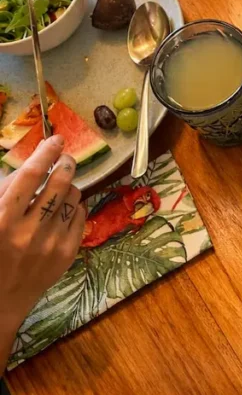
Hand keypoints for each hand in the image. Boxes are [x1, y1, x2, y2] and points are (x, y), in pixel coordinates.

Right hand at [0, 136, 85, 339]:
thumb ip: (6, 192)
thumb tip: (33, 166)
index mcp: (1, 219)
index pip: (30, 175)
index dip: (45, 152)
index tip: (56, 139)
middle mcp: (28, 231)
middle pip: (59, 182)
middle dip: (65, 163)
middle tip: (64, 159)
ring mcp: (50, 244)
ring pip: (73, 197)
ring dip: (69, 186)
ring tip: (60, 187)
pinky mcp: (66, 255)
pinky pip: (80, 216)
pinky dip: (74, 206)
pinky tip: (64, 208)